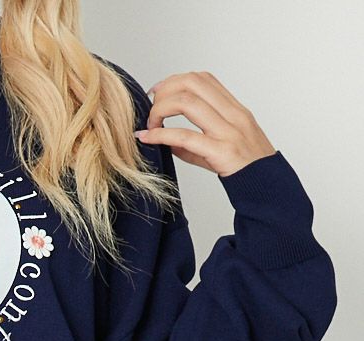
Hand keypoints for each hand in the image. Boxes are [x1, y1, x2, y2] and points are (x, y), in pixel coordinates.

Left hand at [134, 71, 276, 175]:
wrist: (267, 185)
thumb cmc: (244, 166)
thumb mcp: (221, 144)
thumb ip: (193, 141)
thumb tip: (165, 140)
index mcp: (234, 108)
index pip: (203, 79)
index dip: (175, 81)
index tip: (158, 93)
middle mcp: (232, 114)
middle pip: (192, 83)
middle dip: (165, 91)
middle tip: (151, 109)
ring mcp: (227, 131)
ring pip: (187, 103)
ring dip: (160, 110)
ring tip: (150, 124)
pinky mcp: (220, 151)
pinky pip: (185, 137)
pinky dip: (160, 134)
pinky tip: (148, 138)